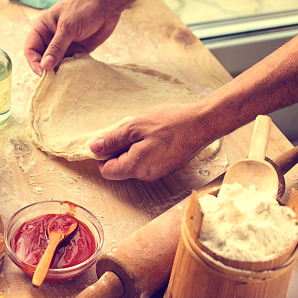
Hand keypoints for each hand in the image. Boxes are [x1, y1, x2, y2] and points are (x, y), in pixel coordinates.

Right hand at [24, 0, 122, 75]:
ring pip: (56, 65)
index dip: (34, 63)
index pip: (31, 50)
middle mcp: (51, 39)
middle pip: (42, 60)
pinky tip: (75, 75)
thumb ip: (57, 47)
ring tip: (65, 79)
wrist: (107, 5)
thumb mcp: (68, 26)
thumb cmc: (84, 8)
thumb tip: (45, 66)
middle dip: (47, 70)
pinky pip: (70, 66)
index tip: (43, 73)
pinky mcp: (76, 52)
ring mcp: (64, 47)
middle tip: (54, 79)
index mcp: (42, 29)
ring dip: (60, 72)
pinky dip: (71, 71)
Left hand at [90, 102, 213, 180]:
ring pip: (134, 164)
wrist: (203, 123)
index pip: (108, 171)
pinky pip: (148, 161)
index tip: (106, 140)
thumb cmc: (171, 123)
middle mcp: (146, 175)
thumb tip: (94, 148)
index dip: (102, 156)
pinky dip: (145, 150)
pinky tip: (154, 135)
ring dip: (132, 149)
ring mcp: (158, 172)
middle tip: (127, 130)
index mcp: (136, 167)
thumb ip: (113, 140)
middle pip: (121, 168)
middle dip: (118, 151)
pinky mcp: (167, 166)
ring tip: (143, 130)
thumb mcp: (135, 127)